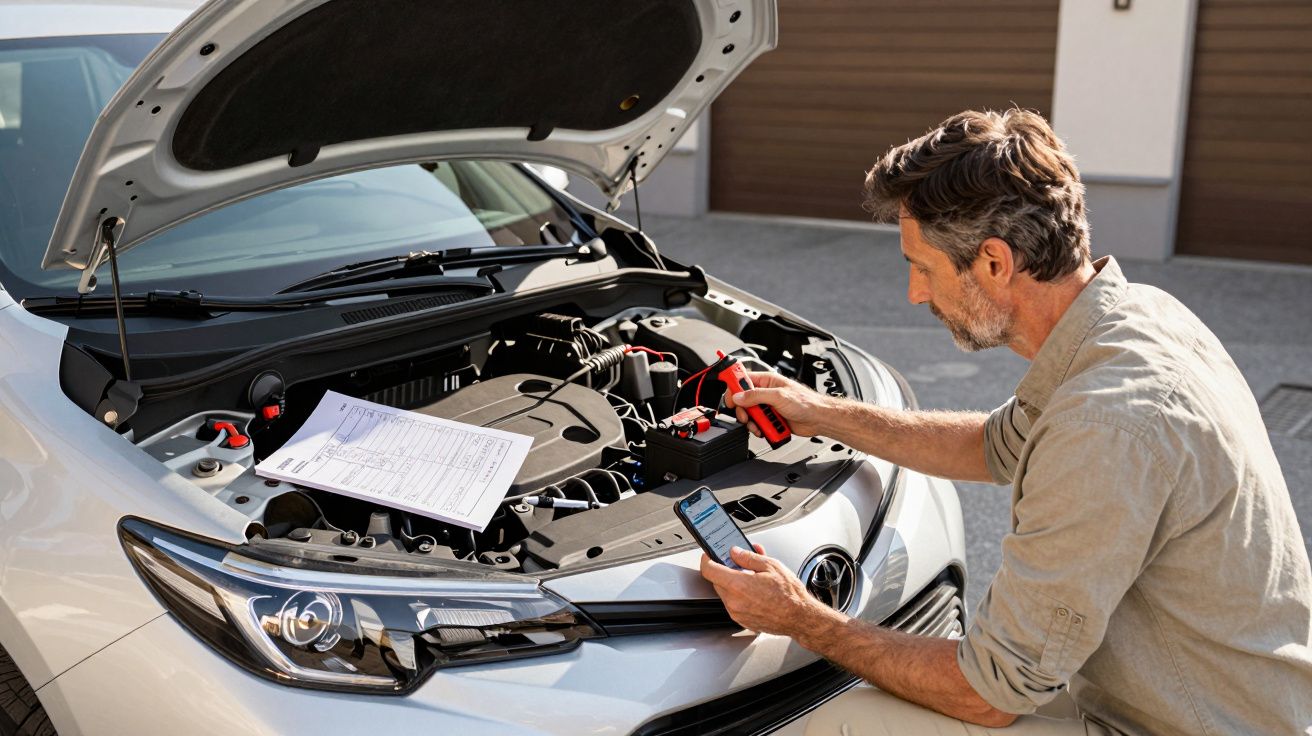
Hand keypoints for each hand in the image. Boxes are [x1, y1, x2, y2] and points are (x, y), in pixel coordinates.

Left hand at [699, 544, 841, 638]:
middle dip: (725, 570)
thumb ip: (749, 558)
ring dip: (733, 584)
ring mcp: (737, 613)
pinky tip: (755, 591)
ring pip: (725, 593)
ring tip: (752, 578)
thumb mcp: (771, 566)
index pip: (709, 570)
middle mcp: (734, 601)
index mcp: (738, 585)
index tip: (709, 555)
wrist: (799, 618)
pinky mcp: (742, 621)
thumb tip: (735, 552)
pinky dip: (739, 596)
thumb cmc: (789, 595)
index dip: (707, 559)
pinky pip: (734, 604)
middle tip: (738, 563)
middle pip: (717, 581)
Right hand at [723, 371, 834, 437]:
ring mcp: (768, 407)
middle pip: (743, 400)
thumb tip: (739, 396)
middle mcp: (766, 393)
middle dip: (743, 411)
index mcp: (767, 381)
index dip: (733, 387)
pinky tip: (766, 430)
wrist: (818, 419)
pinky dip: (759, 429)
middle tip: (747, 416)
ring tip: (762, 425)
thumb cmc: (806, 402)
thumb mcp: (778, 396)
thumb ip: (756, 396)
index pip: (743, 380)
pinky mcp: (771, 419)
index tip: (729, 397)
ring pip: (749, 415)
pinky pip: (758, 424)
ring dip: (753, 422)